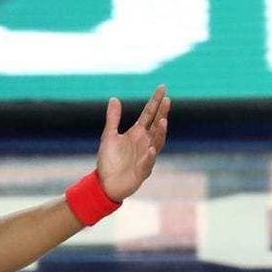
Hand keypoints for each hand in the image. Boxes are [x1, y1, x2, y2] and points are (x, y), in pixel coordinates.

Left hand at [96, 85, 169, 200]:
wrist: (105, 184)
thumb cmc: (109, 161)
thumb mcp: (109, 136)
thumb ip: (113, 118)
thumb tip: (114, 98)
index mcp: (137, 133)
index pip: (149, 114)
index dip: (156, 101)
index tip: (163, 87)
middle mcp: (145, 142)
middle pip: (156, 125)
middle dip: (162, 113)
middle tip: (167, 100)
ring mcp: (146, 156)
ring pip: (157, 143)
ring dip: (160, 133)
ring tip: (162, 121)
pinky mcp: (142, 171)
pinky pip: (148, 163)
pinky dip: (149, 156)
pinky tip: (150, 149)